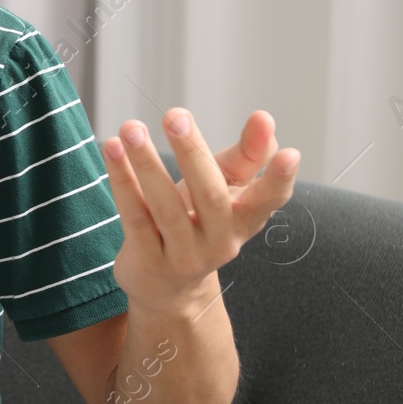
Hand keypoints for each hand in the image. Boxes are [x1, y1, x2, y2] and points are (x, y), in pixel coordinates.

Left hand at [102, 108, 300, 319]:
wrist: (167, 288)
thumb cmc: (199, 222)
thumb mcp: (225, 189)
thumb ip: (247, 154)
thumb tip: (265, 118)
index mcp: (245, 220)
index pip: (268, 200)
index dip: (279, 179)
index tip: (290, 153)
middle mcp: (220, 241)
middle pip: (210, 195)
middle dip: (192, 153)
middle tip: (176, 115)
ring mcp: (184, 255)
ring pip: (165, 207)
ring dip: (146, 164)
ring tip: (130, 128)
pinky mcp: (148, 261)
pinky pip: (135, 217)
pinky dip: (123, 181)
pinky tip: (112, 149)